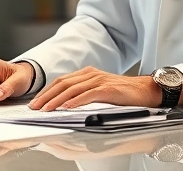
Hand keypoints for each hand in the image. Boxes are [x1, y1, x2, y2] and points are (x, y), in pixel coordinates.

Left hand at [27, 66, 161, 110]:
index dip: (46, 91)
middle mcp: (91, 74)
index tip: (36, 102)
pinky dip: (76, 101)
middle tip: (35, 107)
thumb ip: (84, 93)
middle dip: (46, 96)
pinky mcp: (108, 89)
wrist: (147, 90)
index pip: (61, 81)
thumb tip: (65, 104)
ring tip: (46, 109)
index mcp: (87, 73)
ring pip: (72, 89)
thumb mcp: (100, 90)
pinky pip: (88, 94)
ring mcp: (99, 80)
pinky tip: (67, 107)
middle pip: (62, 84)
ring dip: (57, 100)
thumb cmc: (124, 93)